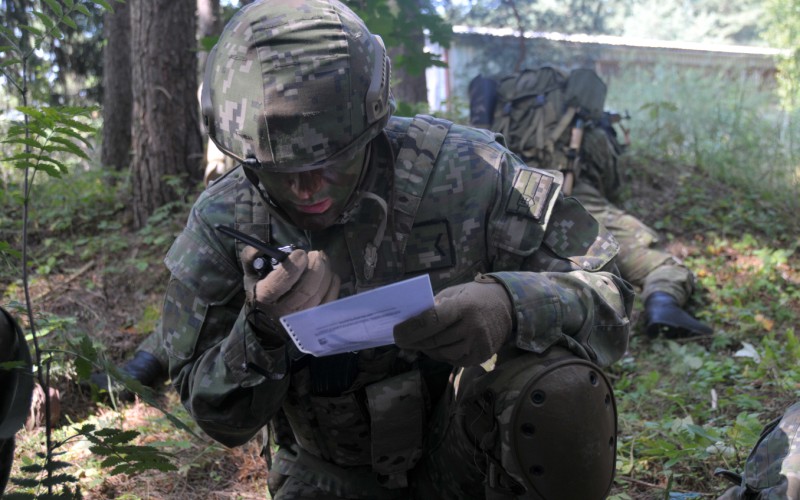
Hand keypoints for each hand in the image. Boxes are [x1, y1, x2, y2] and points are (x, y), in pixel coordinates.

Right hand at [241, 247, 339, 342]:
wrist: (265, 317)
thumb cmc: (259, 289)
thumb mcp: (251, 273)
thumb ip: (250, 257)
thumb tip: (258, 247)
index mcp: (264, 297)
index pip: (279, 284)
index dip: (293, 268)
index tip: (301, 253)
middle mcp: (282, 311)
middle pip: (304, 290)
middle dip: (315, 269)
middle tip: (316, 253)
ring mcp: (300, 318)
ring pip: (318, 295)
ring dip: (325, 274)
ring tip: (323, 259)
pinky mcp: (314, 319)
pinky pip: (328, 302)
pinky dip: (333, 286)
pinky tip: (331, 273)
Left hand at [394, 274, 513, 365]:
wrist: (507, 306)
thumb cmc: (474, 297)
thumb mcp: (454, 293)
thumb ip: (434, 306)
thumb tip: (410, 321)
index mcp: (464, 307)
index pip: (432, 320)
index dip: (411, 328)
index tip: (396, 333)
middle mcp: (472, 327)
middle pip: (435, 340)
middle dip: (414, 341)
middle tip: (401, 341)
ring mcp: (477, 345)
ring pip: (442, 353)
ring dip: (427, 349)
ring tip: (418, 342)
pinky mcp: (480, 357)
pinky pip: (453, 360)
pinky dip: (442, 354)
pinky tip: (437, 347)